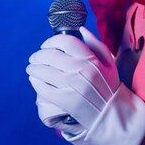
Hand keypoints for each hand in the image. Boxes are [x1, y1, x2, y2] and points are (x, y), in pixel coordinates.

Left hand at [26, 29, 144, 144]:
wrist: (113, 115)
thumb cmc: (110, 88)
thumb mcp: (109, 63)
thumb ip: (95, 44)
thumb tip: (81, 30)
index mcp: (91, 59)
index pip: (65, 41)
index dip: (51, 41)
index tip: (45, 45)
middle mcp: (80, 70)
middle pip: (50, 55)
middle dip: (38, 55)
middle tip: (34, 58)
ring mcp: (71, 86)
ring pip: (43, 71)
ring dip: (34, 68)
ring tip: (32, 68)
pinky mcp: (64, 100)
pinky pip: (43, 87)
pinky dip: (36, 82)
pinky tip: (35, 80)